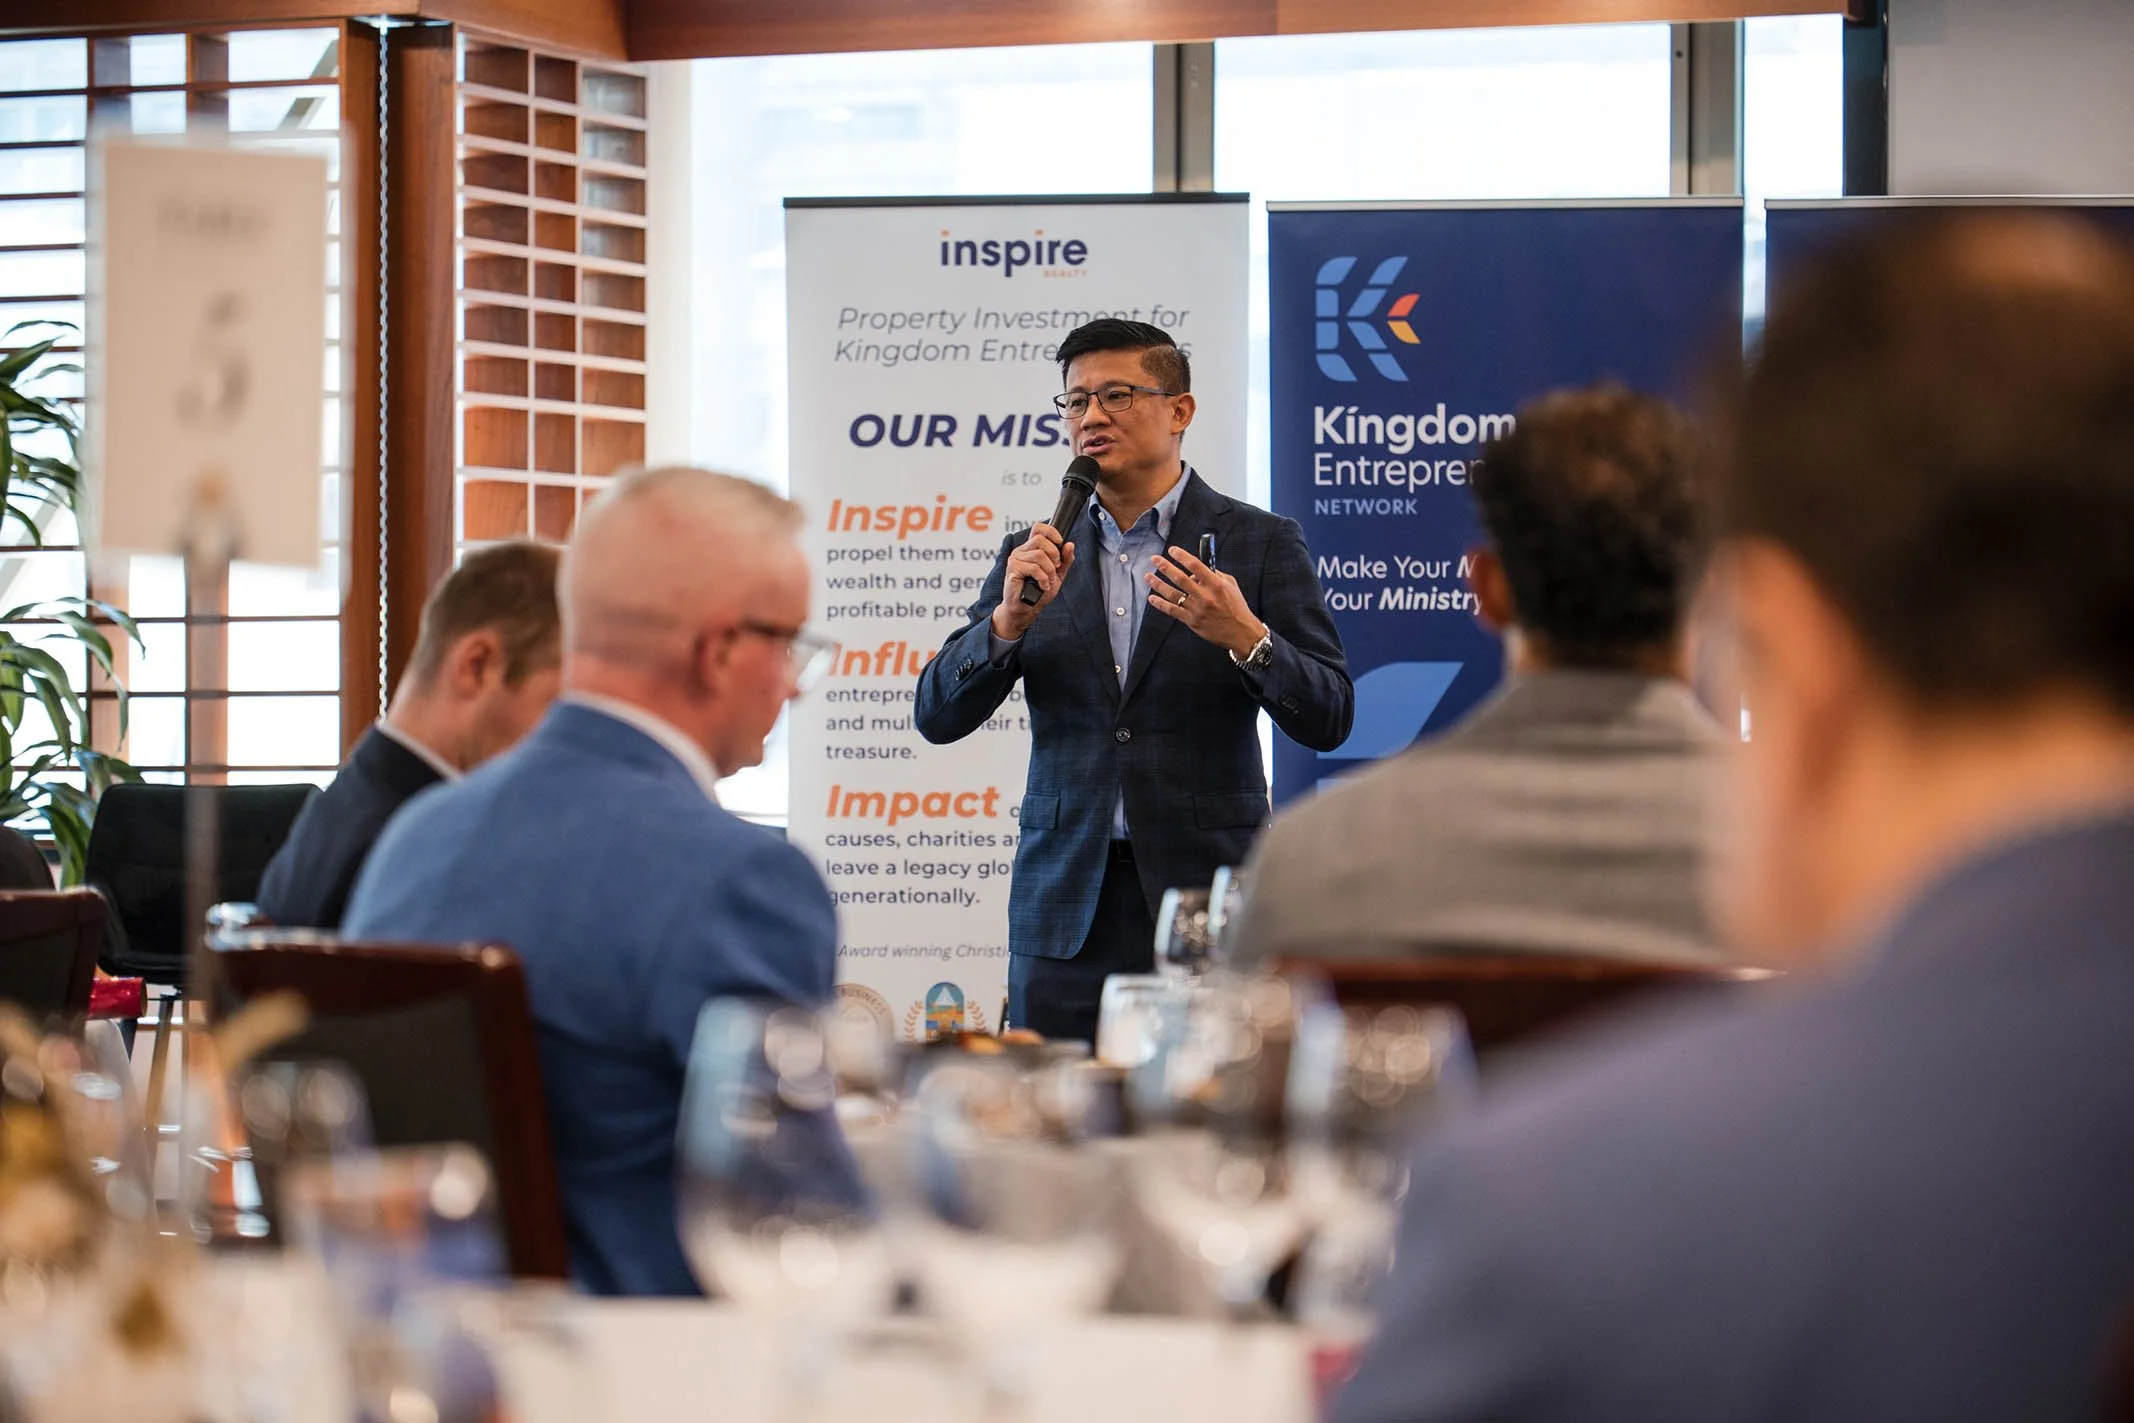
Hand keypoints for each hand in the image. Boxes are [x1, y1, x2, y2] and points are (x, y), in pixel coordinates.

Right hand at [991, 523, 1075, 639]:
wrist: (1026, 610)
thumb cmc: (1038, 592)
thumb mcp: (1057, 575)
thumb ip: (1065, 560)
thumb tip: (1070, 544)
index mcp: (1031, 549)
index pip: (1038, 528)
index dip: (1051, 532)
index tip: (1060, 542)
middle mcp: (1021, 551)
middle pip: (1040, 539)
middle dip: (1054, 555)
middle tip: (1056, 569)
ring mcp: (1015, 559)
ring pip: (1039, 555)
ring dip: (1049, 571)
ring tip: (1048, 581)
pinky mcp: (1013, 570)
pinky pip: (1034, 568)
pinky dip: (1043, 578)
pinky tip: (1042, 586)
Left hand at [1147, 545, 1267, 658]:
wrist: (1241, 632)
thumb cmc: (1236, 607)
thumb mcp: (1231, 585)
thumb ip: (1215, 574)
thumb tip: (1197, 568)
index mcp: (1216, 584)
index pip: (1195, 565)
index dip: (1181, 556)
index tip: (1172, 550)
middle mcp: (1205, 596)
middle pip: (1180, 578)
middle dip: (1165, 567)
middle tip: (1155, 559)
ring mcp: (1197, 609)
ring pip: (1173, 594)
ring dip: (1158, 584)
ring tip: (1148, 576)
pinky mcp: (1192, 621)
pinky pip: (1173, 610)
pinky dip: (1161, 604)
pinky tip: (1152, 598)